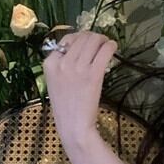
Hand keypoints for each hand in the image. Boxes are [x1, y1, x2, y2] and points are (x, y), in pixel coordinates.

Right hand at [42, 31, 117, 150]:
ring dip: (103, 39)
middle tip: (100, 42)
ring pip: (93, 40)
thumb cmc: (65, 107)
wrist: (73, 125)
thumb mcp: (55, 82)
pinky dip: (111, 46)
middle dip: (93, 37)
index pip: (66, 40)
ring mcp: (78, 68)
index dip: (79, 39)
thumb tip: (79, 48)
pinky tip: (114, 47)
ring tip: (107, 44)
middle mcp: (62, 63)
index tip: (86, 44)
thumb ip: (62, 65)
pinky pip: (104, 51)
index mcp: (50, 64)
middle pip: (81, 38)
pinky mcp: (93, 74)